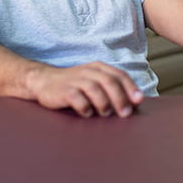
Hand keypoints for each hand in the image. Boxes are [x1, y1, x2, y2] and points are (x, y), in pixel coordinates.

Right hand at [26, 61, 143, 117]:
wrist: (44, 81)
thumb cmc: (75, 85)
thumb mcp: (94, 81)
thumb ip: (112, 89)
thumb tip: (134, 103)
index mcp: (99, 68)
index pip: (119, 75)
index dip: (130, 87)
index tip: (138, 101)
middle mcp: (88, 71)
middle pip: (109, 82)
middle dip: (120, 98)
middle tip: (125, 113)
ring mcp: (75, 80)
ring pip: (94, 89)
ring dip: (103, 103)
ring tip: (106, 114)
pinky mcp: (63, 90)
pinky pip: (76, 98)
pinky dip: (84, 106)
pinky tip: (87, 113)